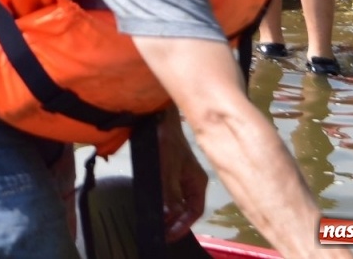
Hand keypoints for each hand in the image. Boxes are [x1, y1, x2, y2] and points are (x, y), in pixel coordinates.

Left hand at [159, 113, 207, 239]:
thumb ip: (169, 192)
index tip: (170, 235)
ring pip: (178, 200)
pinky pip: (170, 191)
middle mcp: (192, 180)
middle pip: (187, 208)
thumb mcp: (167, 168)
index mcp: (197, 181)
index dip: (183, 225)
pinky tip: (155, 205)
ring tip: (158, 223)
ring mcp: (182, 175)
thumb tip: (169, 213)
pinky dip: (163, 200)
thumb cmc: (166, 139)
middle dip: (175, 222)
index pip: (194, 211)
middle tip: (162, 232)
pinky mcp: (171, 169)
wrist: (158, 117)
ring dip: (169, 212)